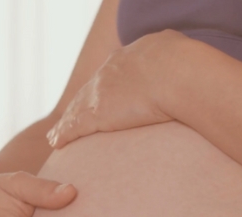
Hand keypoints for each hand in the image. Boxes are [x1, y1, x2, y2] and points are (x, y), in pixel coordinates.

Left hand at [46, 30, 187, 148]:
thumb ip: (170, 56)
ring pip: (77, 110)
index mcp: (129, 58)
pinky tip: (56, 142)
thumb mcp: (176, 49)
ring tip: (56, 134)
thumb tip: (178, 62)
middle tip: (70, 116)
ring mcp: (100, 93)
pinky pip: (74, 126)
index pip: (109, 76)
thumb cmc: (186, 65)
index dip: (103, 87)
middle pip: (88, 92)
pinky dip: (64, 134)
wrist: (177, 74)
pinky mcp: (97, 114)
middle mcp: (109, 72)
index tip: (99, 96)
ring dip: (66, 123)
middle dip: (80, 104)